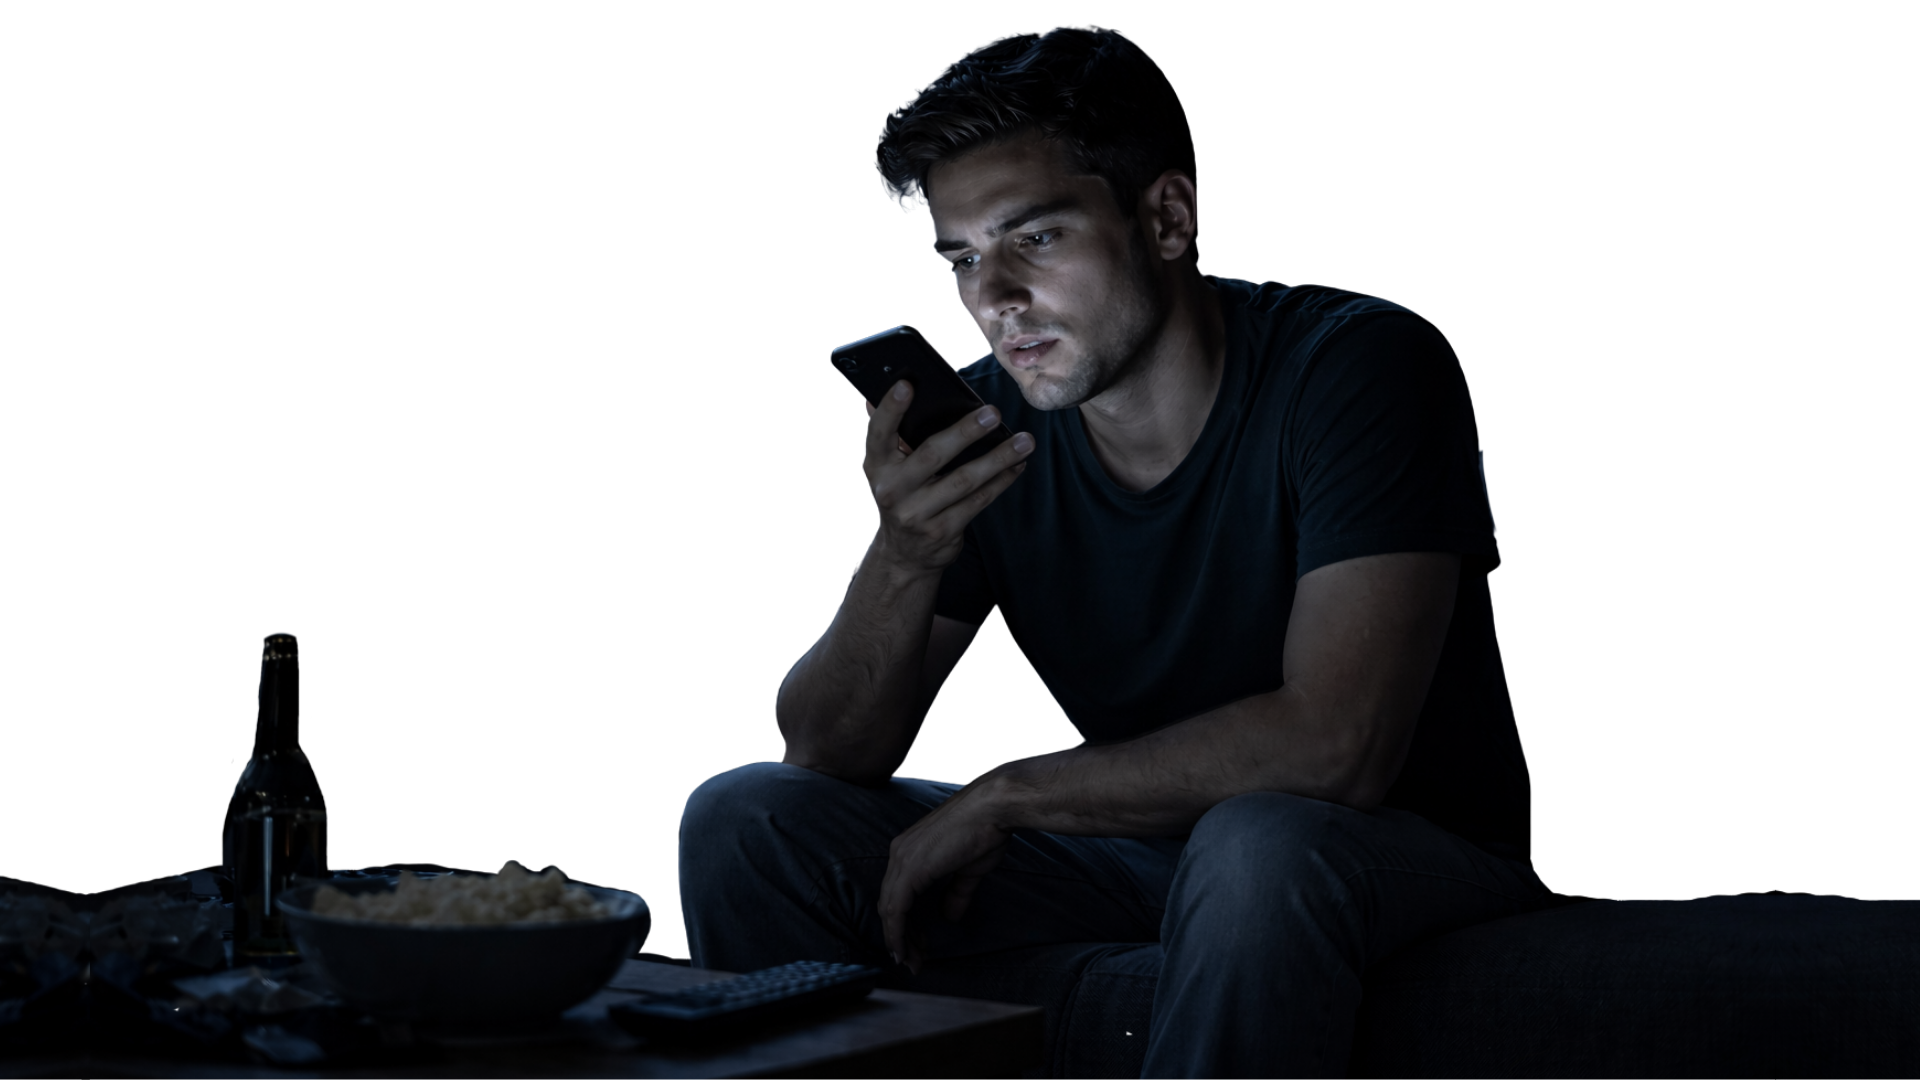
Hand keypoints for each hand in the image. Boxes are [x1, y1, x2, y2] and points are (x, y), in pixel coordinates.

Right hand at [863, 380, 1034, 576]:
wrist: (904, 554)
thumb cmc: (904, 495)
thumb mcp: (889, 469)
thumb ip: (897, 436)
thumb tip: (906, 386)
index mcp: (877, 465)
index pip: (878, 433)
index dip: (890, 408)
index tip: (907, 384)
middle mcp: (892, 490)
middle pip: (931, 455)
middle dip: (965, 432)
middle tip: (993, 413)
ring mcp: (916, 514)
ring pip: (963, 481)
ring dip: (998, 458)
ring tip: (1024, 441)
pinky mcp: (941, 531)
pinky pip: (977, 502)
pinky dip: (1000, 481)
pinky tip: (1016, 465)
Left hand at [878, 774, 1014, 976]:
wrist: (992, 808)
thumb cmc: (984, 830)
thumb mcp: (968, 870)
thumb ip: (955, 893)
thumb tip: (949, 915)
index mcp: (910, 850)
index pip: (897, 893)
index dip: (904, 922)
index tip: (915, 944)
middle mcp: (899, 853)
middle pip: (889, 904)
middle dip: (900, 935)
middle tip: (912, 959)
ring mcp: (902, 859)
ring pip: (889, 910)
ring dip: (899, 940)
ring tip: (911, 961)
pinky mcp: (910, 869)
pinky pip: (896, 910)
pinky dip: (897, 933)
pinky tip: (905, 950)